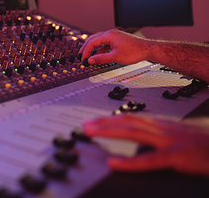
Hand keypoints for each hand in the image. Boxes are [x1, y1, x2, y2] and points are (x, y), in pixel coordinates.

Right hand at [79, 29, 150, 64]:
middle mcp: (111, 34)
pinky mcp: (117, 40)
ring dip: (93, 48)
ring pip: (99, 41)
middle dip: (86, 47)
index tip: (83, 58)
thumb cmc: (135, 51)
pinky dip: (100, 49)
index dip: (86, 51)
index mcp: (109, 35)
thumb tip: (91, 60)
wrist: (147, 50)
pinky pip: (105, 44)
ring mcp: (114, 36)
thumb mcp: (115, 57)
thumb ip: (101, 59)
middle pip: (93, 39)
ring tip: (88, 55)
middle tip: (81, 55)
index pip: (92, 42)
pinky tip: (99, 55)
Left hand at [83, 114, 208, 176]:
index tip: (95, 120)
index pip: (132, 119)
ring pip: (133, 134)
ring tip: (91, 132)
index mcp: (164, 125)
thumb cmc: (206, 145)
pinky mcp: (177, 157)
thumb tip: (145, 141)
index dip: (111, 119)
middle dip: (104, 122)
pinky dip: (130, 161)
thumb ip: (163, 137)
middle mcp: (163, 129)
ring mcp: (170, 142)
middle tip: (85, 124)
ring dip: (109, 132)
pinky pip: (149, 160)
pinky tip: (113, 162)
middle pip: (128, 122)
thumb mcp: (181, 137)